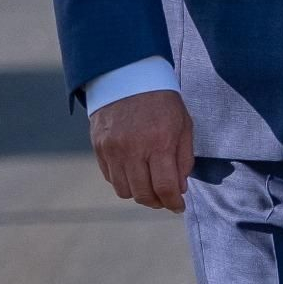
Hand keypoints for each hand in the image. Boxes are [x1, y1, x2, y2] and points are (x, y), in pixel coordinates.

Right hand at [89, 90, 193, 212]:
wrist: (128, 76)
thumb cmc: (162, 100)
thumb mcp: (183, 124)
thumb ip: (184, 158)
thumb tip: (179, 188)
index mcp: (159, 141)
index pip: (164, 187)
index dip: (173, 203)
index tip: (178, 207)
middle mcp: (133, 149)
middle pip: (142, 194)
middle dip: (157, 202)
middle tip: (165, 198)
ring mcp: (112, 150)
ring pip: (124, 191)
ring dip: (139, 193)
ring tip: (150, 184)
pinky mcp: (98, 148)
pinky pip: (111, 178)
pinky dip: (124, 180)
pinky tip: (134, 171)